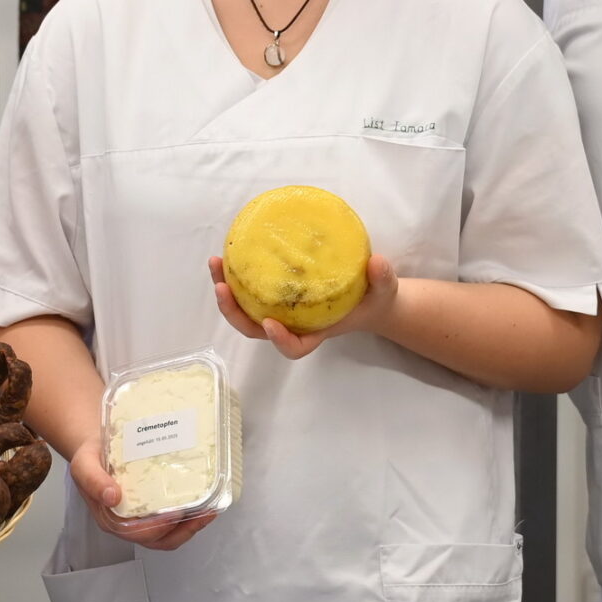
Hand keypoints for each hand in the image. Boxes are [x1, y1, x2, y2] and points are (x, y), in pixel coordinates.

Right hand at [69, 437, 213, 552]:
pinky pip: (174, 522)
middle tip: (203, 512)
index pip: (136, 533)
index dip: (158, 527)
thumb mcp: (83, 464)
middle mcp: (128, 524)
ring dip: (192, 527)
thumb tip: (112, 497)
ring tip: (209, 511)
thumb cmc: (91, 457)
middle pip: (158, 539)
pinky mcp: (154, 510)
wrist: (97, 447)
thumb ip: (93, 480)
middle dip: (183, 529)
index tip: (175, 513)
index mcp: (110, 519)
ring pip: (169, 535)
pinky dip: (191, 518)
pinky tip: (204, 504)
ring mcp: (142, 518)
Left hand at [208, 253, 398, 358]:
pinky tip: (229, 254)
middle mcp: (293, 324)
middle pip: (257, 330)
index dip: (280, 341)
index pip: (295, 347)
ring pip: (246, 311)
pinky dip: (236, 276)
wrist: (369, 296)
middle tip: (221, 288)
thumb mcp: (385, 290)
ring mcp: (282, 310)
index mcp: (316, 331)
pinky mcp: (276, 294)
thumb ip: (382, 279)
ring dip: (226, 292)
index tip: (272, 324)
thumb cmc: (375, 298)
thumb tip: (376, 263)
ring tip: (216, 264)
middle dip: (234, 312)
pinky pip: (250, 290)